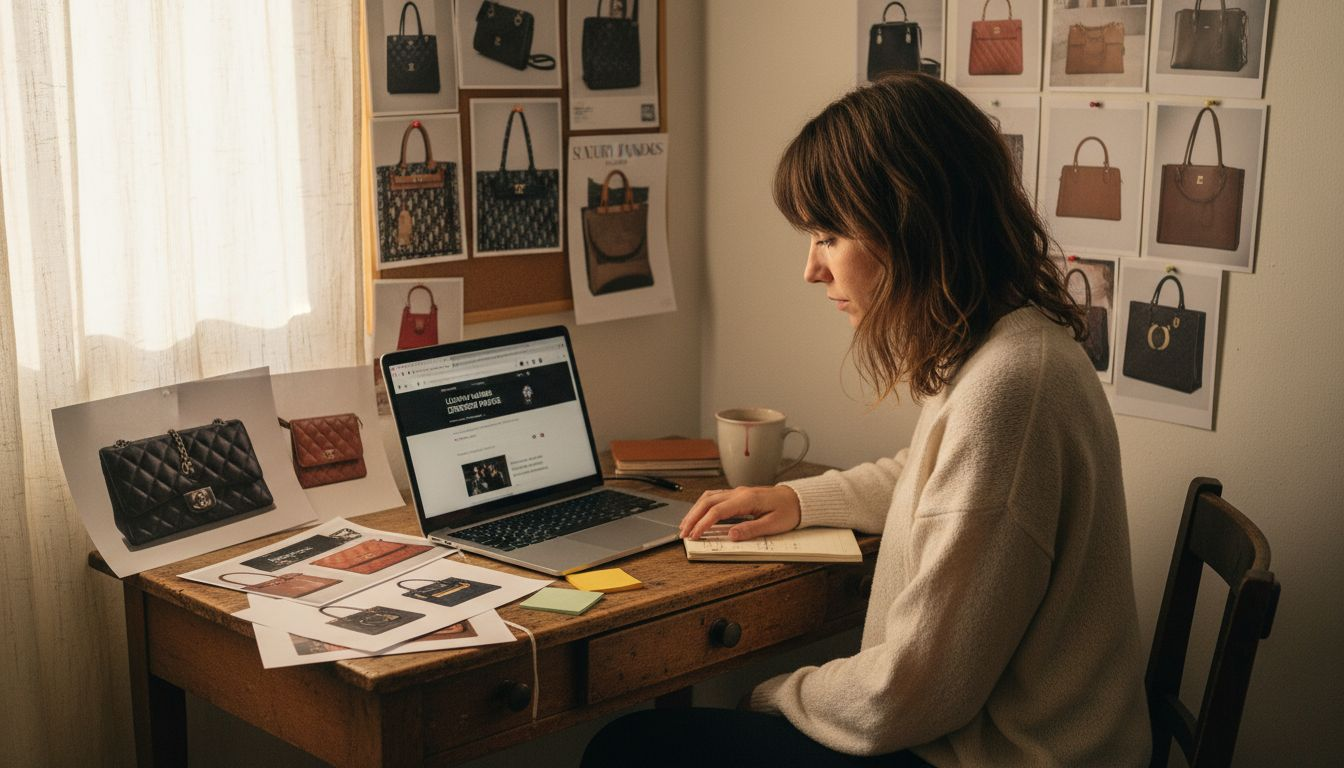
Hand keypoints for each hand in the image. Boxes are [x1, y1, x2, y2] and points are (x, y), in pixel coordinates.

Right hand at [678, 485, 801, 541]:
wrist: (798, 499)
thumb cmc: (789, 511)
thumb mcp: (774, 525)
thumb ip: (751, 530)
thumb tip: (731, 535)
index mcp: (747, 499)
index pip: (717, 511)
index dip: (703, 523)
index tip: (694, 535)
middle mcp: (739, 493)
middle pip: (707, 502)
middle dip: (692, 517)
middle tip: (683, 532)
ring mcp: (737, 492)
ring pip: (708, 497)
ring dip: (695, 510)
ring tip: (686, 525)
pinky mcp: (738, 495)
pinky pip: (715, 497)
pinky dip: (702, 506)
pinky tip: (698, 514)